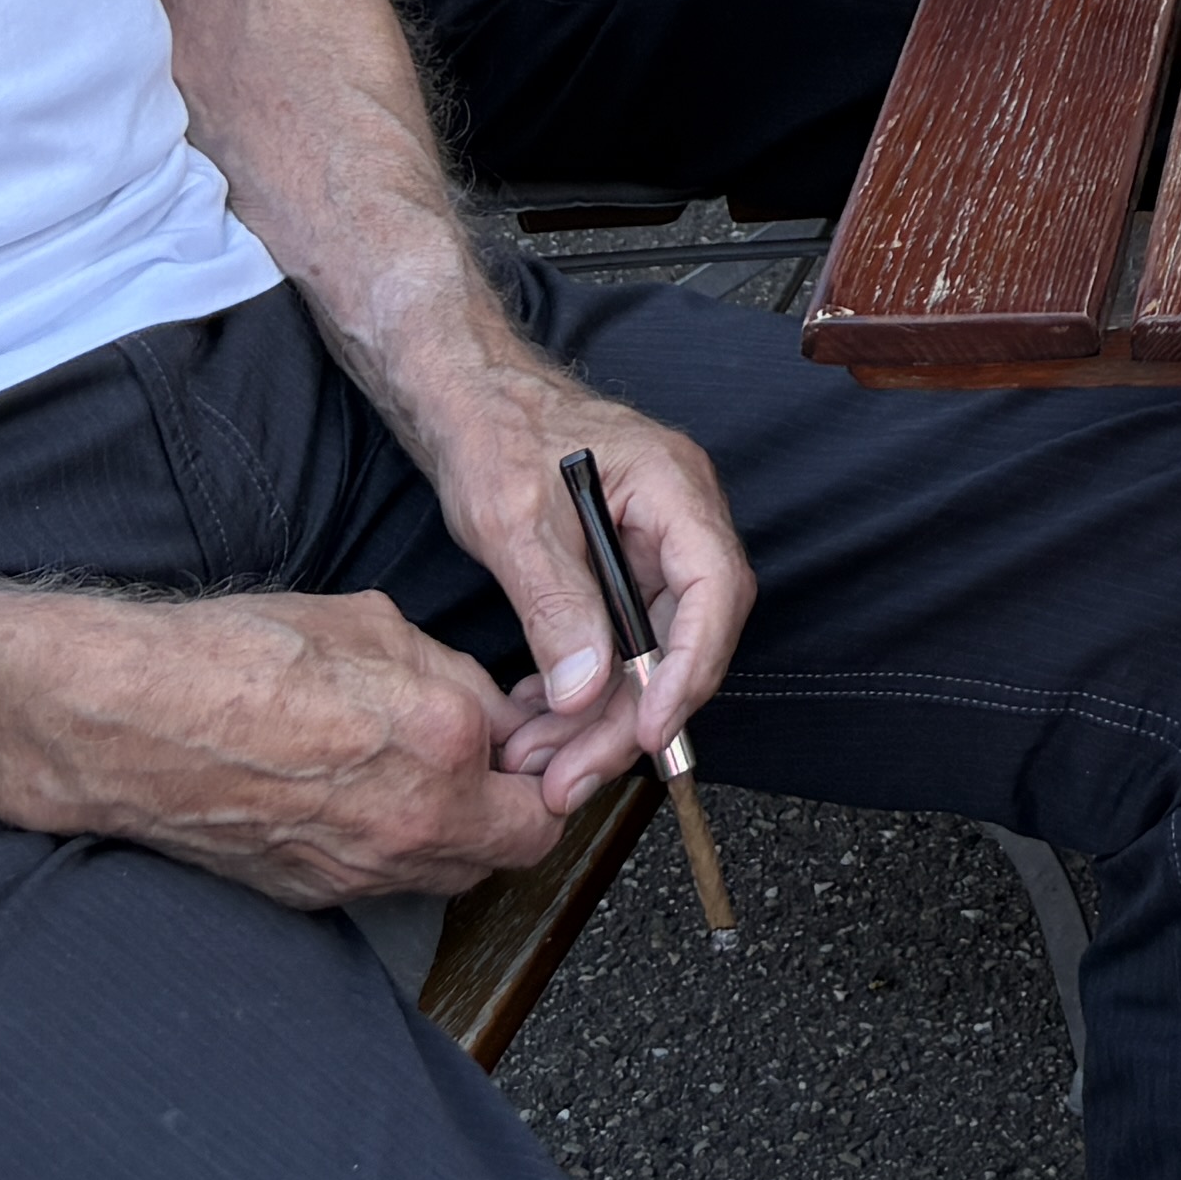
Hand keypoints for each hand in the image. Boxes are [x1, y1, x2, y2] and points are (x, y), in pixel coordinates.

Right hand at [46, 586, 570, 905]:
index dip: (547, 758)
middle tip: (492, 761)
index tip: (530, 736)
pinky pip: (385, 880)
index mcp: (446, 742)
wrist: (135, 720)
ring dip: (460, 831)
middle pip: (515, 845)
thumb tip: (490, 709)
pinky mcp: (311, 894)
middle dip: (517, 805)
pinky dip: (394, 847)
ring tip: (424, 774)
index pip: (547, 785)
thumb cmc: (243, 655)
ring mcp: (361, 870)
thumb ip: (454, 678)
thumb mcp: (376, 626)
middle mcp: (414, 822)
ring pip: (452, 871)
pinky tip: (362, 797)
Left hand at [401, 354, 754, 813]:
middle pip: (683, 639)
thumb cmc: (495, 431)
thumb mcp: (514, 518)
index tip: (649, 734)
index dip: (689, 670)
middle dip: (629, 718)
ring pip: (648, 655)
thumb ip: (554, 603)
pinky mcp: (620, 575)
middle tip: (572, 778)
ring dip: (598, 719)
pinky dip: (580, 691)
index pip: (714, 591)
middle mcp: (678, 523)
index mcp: (673, 488)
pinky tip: (537, 723)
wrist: (466, 401)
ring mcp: (652, 550)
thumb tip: (587, 691)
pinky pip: (617, 646)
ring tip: (538, 766)